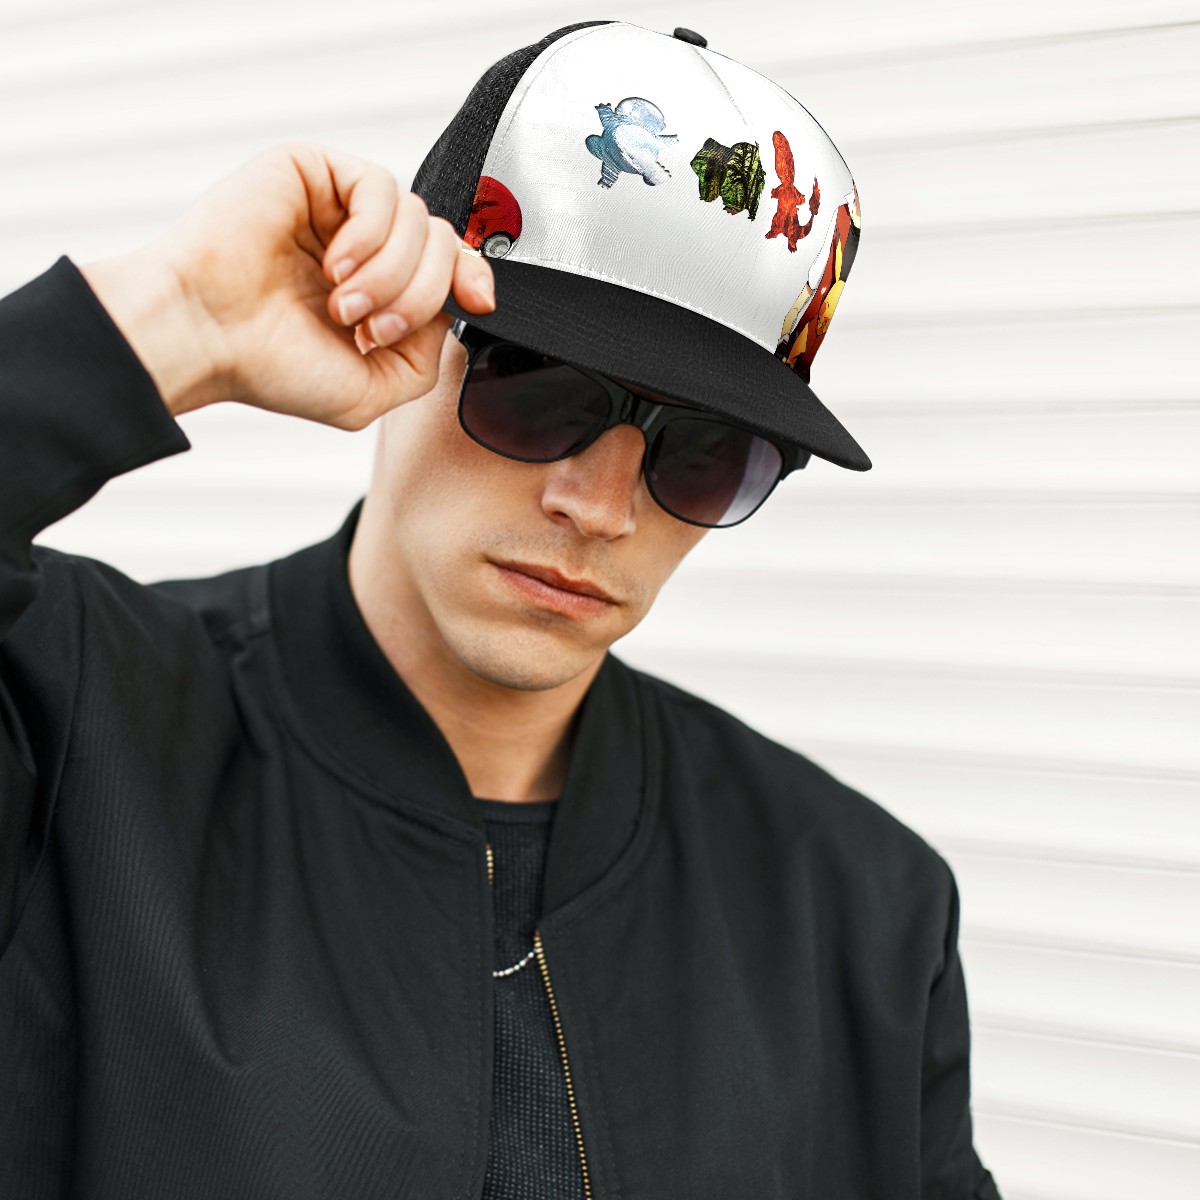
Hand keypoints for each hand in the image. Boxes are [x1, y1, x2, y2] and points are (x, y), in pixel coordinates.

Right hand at [81, 142, 495, 426]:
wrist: (206, 338)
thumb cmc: (272, 366)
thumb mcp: (374, 389)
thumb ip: (426, 356)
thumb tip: (449, 311)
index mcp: (376, 288)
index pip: (449, 264)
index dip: (473, 277)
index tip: (477, 302)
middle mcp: (361, 244)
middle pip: (442, 243)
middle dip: (421, 294)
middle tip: (369, 326)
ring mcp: (336, 206)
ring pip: (418, 219)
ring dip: (391, 274)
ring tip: (342, 305)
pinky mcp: (312, 170)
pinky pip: (381, 188)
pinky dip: (370, 236)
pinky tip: (333, 266)